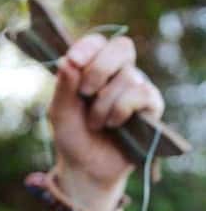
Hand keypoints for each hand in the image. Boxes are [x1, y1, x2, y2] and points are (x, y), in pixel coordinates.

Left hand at [47, 34, 164, 197]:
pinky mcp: (151, 105)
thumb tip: (67, 61)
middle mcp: (117, 73)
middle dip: (99, 68)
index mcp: (93, 69)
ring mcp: (136, 87)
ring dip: (104, 104)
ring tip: (95, 123)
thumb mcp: (60, 112)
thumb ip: (63, 87)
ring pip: (127, 76)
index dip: (88, 47)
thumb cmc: (73, 136)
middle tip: (85, 93)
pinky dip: (120, 110)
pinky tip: (113, 125)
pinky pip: (140, 94)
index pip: (97, 42)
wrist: (87, 167)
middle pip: (121, 47)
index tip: (73, 61)